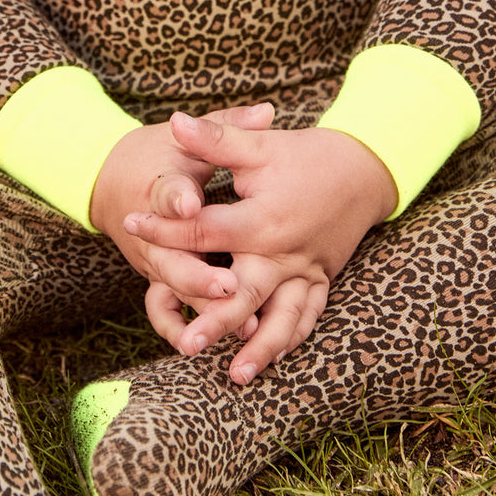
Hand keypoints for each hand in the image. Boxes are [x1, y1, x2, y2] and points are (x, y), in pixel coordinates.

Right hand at [88, 107, 276, 307]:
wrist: (108, 181)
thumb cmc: (157, 154)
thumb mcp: (184, 136)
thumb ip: (225, 127)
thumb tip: (269, 111)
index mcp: (157, 183)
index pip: (165, 191)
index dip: (176, 199)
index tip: (190, 204)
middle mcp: (150, 229)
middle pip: (169, 256)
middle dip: (198, 273)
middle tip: (230, 283)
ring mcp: (151, 258)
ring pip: (174, 288)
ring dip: (203, 305)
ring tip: (240, 324)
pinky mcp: (155, 276)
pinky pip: (168, 307)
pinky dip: (189, 324)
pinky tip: (224, 338)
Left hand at [125, 114, 396, 383]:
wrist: (364, 169)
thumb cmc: (307, 155)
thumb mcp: (259, 146)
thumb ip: (216, 138)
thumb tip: (175, 120)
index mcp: (263, 220)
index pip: (204, 229)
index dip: (165, 226)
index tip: (131, 223)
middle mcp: (284, 253)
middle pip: (244, 292)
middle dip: (216, 319)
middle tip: (187, 343)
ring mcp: (305, 271)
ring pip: (281, 316)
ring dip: (259, 346)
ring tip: (236, 374)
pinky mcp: (320, 279)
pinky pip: (307, 316)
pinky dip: (290, 338)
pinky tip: (272, 359)